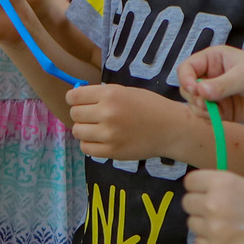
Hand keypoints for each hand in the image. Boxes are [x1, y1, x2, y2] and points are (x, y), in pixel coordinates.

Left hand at [65, 82, 186, 161]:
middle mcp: (107, 113)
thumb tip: (76, 99)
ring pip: (78, 132)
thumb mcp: (126, 92)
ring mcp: (108, 134)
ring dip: (84, 129)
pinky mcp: (111, 151)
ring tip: (96, 128)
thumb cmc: (149, 106)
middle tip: (91, 115)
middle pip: (74, 114)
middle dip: (80, 114)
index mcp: (110, 94)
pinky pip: (86, 148)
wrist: (170, 128)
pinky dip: (90, 144)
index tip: (78, 101)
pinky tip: (101, 139)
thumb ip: (102, 95)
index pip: (74, 97)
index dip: (73, 99)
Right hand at [174, 44, 243, 123]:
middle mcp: (213, 76)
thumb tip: (198, 92)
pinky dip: (208, 119)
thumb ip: (220, 85)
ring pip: (195, 104)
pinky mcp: (225, 112)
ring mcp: (218, 95)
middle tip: (206, 103)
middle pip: (187, 88)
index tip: (193, 89)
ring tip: (214, 110)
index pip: (188, 67)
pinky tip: (217, 118)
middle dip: (193, 97)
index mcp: (214, 59)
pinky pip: (207, 117)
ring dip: (199, 109)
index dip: (185, 78)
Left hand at [183, 169, 243, 243]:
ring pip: (192, 224)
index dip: (198, 187)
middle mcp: (214, 204)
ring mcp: (215, 229)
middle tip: (218, 210)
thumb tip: (208, 192)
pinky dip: (210, 242)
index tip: (206, 191)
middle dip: (200, 206)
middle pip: (187, 203)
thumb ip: (226, 188)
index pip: (190, 182)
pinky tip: (227, 239)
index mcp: (223, 182)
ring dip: (205, 224)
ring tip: (226, 226)